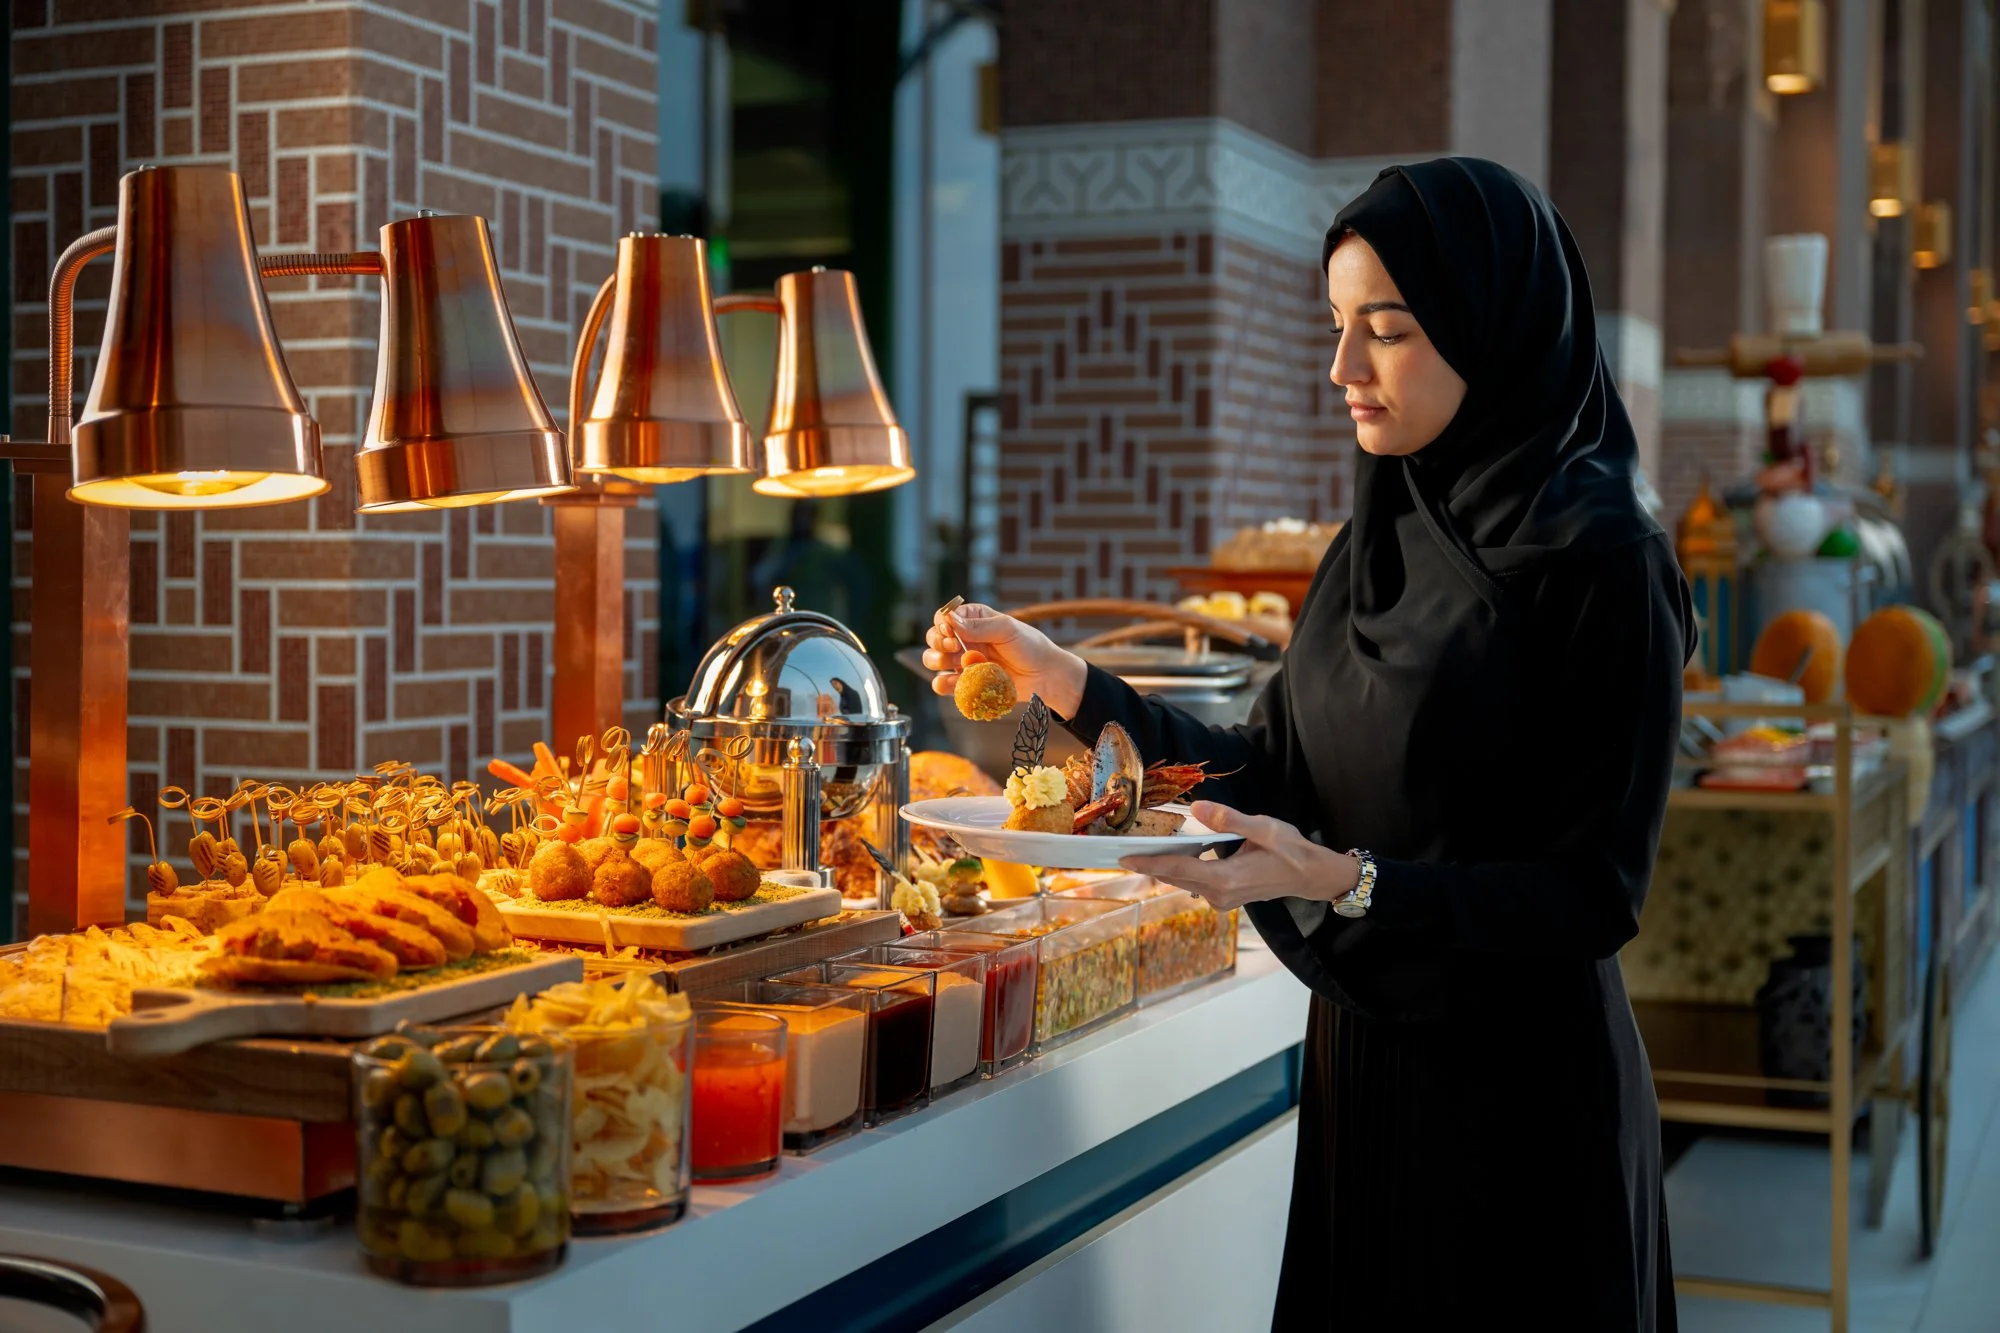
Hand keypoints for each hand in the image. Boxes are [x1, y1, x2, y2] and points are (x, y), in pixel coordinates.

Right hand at [923, 603, 1088, 718]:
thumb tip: (950, 620)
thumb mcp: (1007, 629)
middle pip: (933, 638)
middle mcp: (965, 639)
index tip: (950, 632)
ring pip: (933, 660)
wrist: (1045, 676)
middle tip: (954, 647)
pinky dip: (945, 684)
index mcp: (974, 620)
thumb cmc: (1030, 646)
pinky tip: (958, 682)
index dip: (941, 624)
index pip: (944, 617)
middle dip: (937, 643)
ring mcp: (964, 662)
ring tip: (958, 664)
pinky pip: (945, 684)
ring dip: (937, 662)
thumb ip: (979, 626)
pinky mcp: (967, 682)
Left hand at [1119, 801, 1359, 910]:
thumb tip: (1198, 808)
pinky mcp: (1225, 898)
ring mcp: (1221, 900)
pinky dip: (1182, 869)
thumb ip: (1229, 819)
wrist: (1311, 876)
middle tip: (1123, 847)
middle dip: (1150, 862)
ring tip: (1143, 847)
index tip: (1124, 857)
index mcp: (1225, 878)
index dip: (1149, 862)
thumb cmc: (1291, 850)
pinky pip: (1194, 882)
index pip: (1177, 868)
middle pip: (1174, 876)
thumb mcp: (1263, 828)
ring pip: (1183, 880)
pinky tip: (1176, 852)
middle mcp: (1219, 894)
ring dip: (1165, 865)